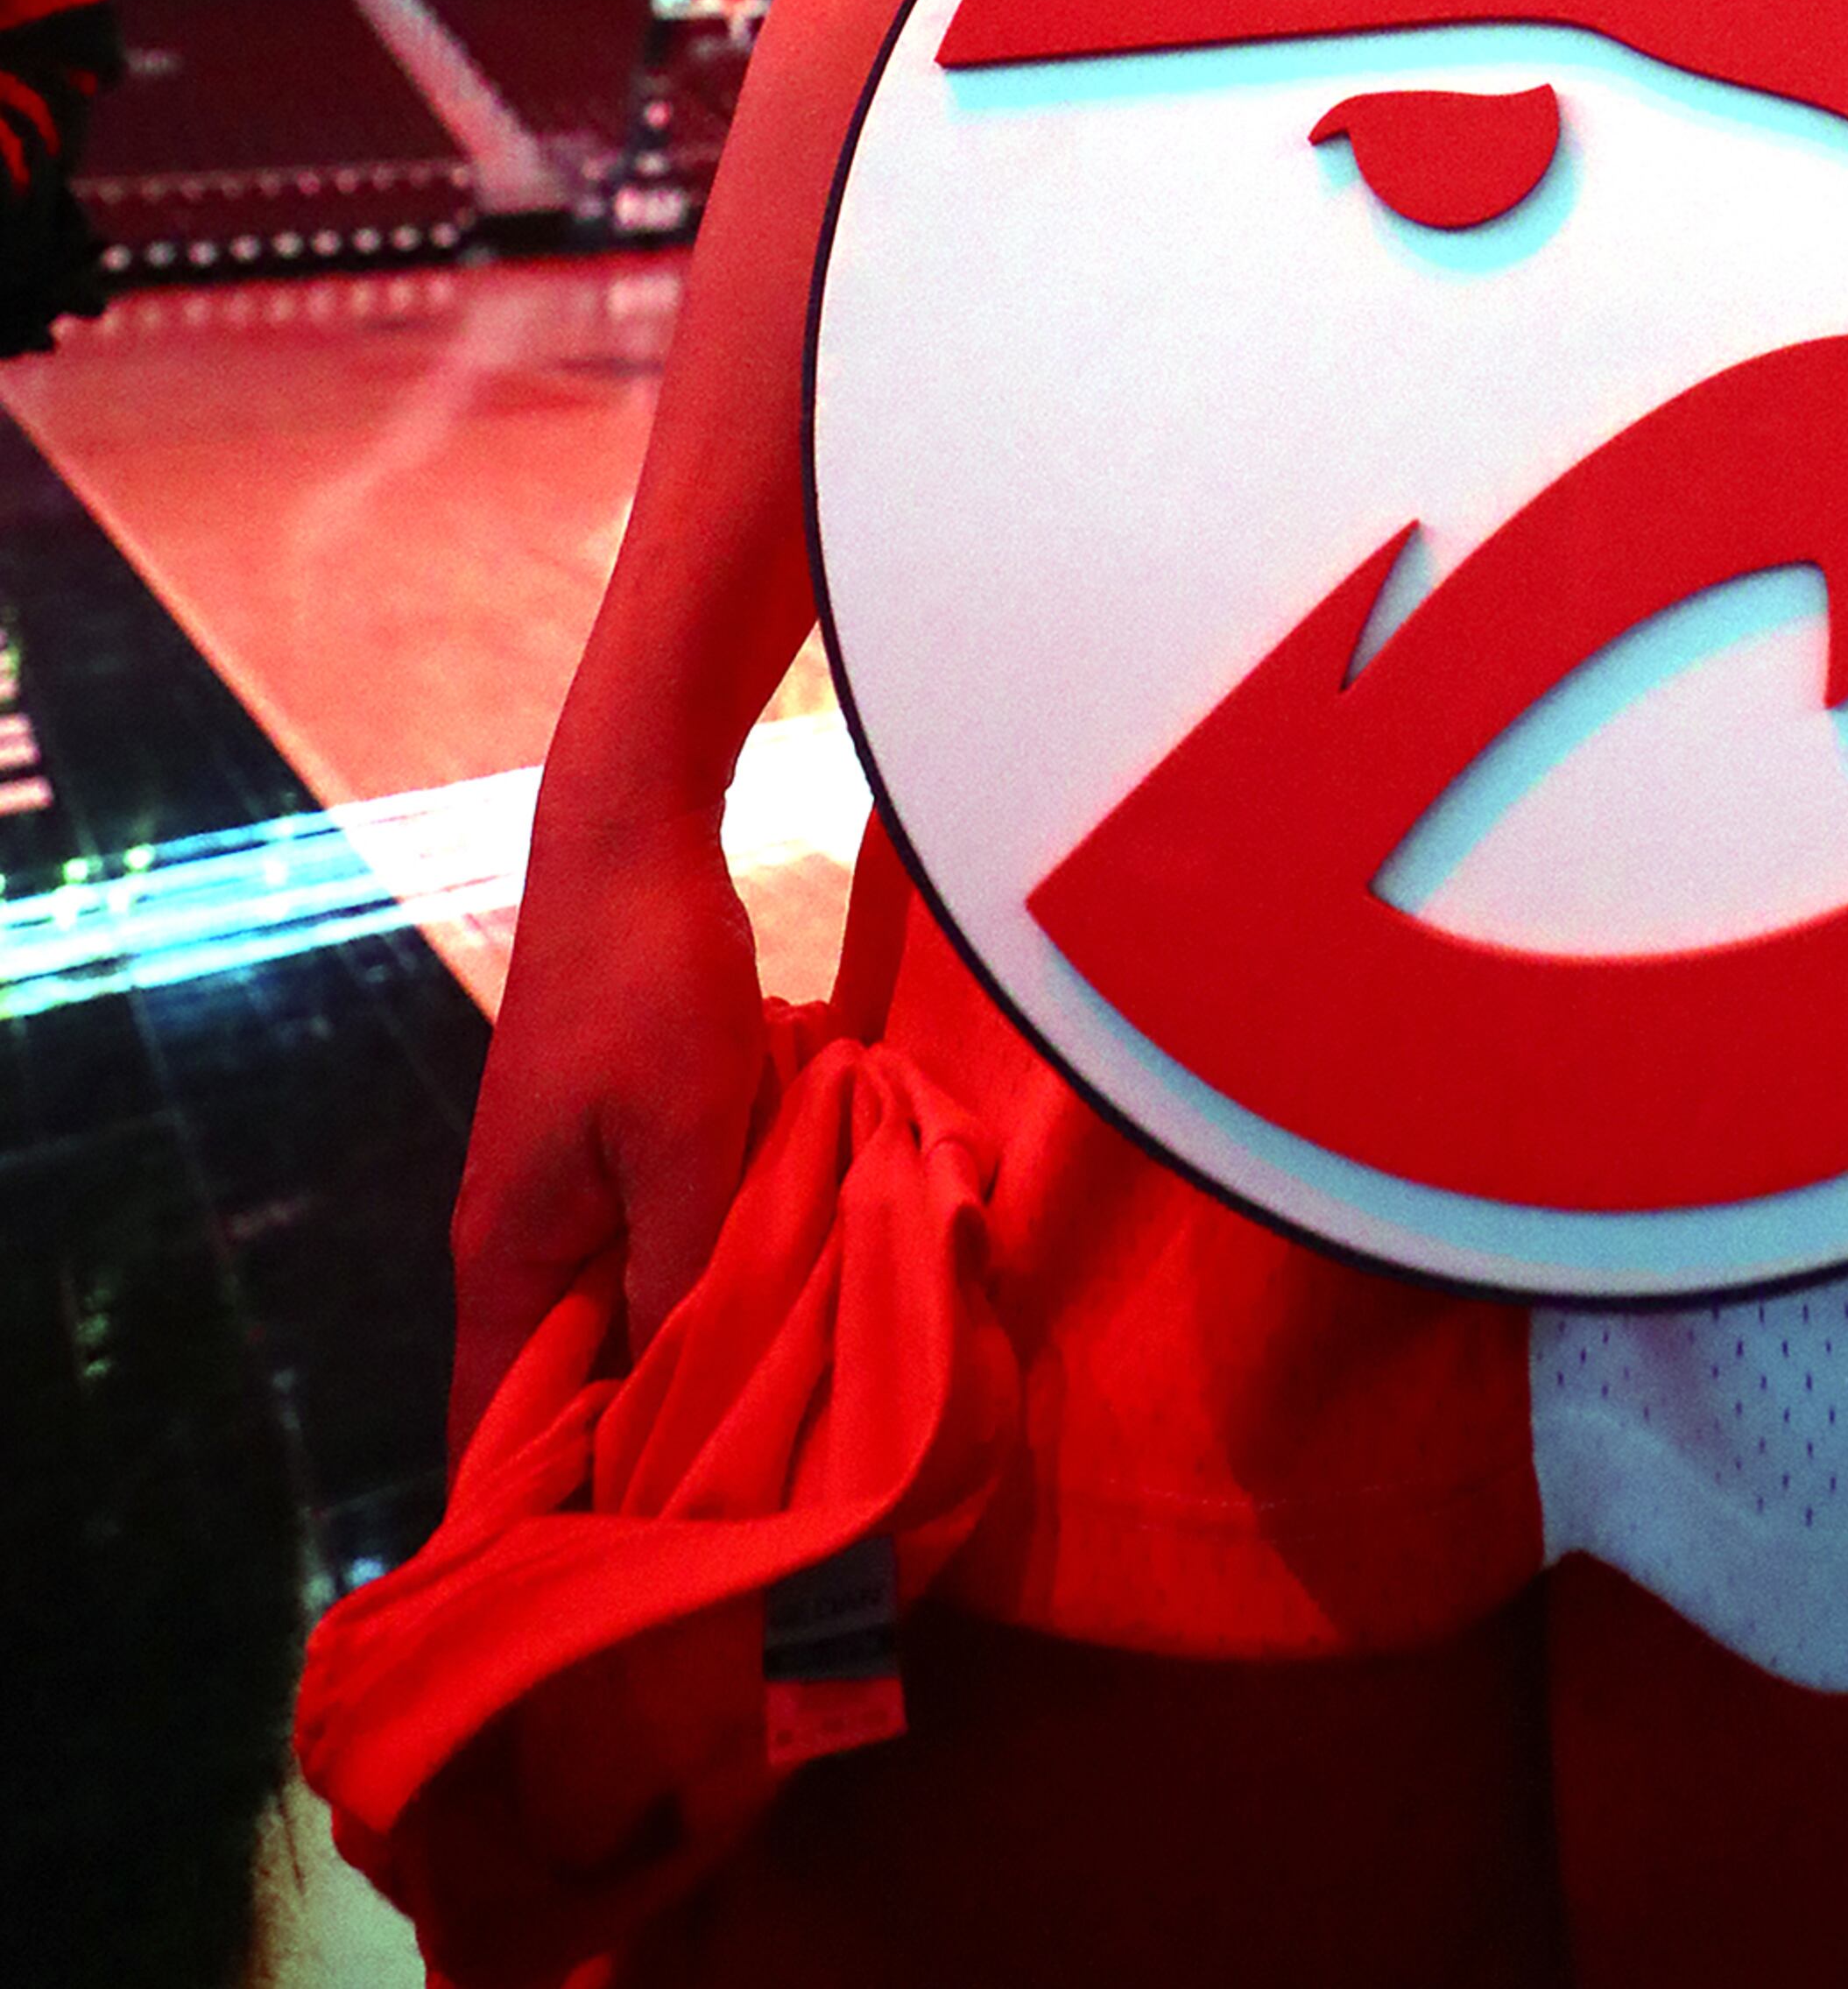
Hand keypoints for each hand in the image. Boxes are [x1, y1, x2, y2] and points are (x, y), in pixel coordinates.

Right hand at [447, 794, 769, 1458]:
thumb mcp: (685, 1144)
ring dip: (678, 1360)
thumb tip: (680, 1406)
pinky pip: (647, 1248)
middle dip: (634, 1449)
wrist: (633, 842)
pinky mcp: (609, 1148)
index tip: (627, 1587)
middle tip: (734, 1519)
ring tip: (764, 1434)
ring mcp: (562, 1193)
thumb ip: (681, 1277)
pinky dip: (696, 1283)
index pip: (496, 1436)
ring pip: (616, 1316)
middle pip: (562, 1387)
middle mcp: (518, 1241)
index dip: (549, 1518)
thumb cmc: (651, 990)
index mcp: (507, 1260)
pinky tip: (770, 1306)